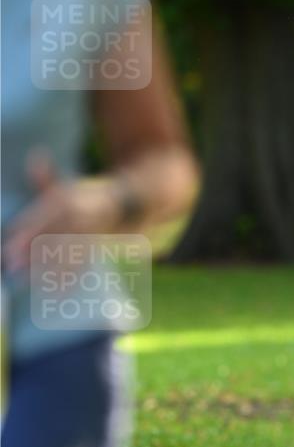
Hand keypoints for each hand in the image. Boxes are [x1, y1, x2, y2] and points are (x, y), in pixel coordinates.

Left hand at [2, 149, 121, 274]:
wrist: (129, 205)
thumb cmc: (84, 199)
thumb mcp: (66, 187)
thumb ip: (45, 179)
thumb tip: (35, 156)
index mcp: (67, 201)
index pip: (40, 219)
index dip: (23, 234)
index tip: (7, 249)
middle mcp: (79, 217)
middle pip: (51, 237)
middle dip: (31, 253)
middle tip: (11, 268)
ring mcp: (90, 233)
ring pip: (66, 253)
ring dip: (46, 268)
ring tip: (29, 280)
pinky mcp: (97, 247)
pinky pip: (83, 264)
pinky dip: (70, 277)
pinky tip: (56, 290)